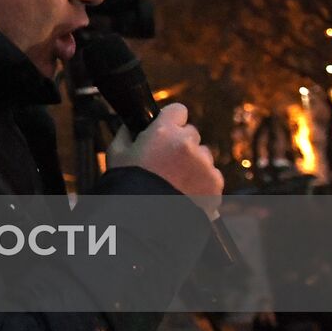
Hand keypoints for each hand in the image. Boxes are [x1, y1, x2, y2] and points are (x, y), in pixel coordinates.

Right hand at [108, 103, 223, 214]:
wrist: (144, 220)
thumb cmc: (127, 185)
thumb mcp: (116, 154)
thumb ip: (126, 134)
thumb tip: (131, 126)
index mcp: (163, 131)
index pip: (178, 110)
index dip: (170, 120)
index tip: (166, 129)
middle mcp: (187, 143)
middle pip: (191, 134)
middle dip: (181, 144)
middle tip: (167, 162)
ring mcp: (204, 164)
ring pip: (203, 155)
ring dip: (193, 163)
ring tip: (176, 181)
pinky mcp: (215, 183)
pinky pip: (212, 175)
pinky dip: (202, 182)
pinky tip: (186, 192)